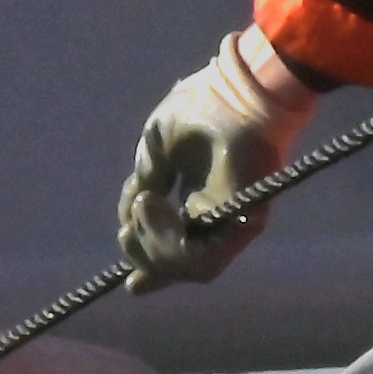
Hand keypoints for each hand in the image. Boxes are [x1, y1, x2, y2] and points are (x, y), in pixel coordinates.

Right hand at [120, 30, 320, 289]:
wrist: (236, 91)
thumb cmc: (200, 108)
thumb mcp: (156, 149)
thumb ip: (145, 182)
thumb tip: (129, 219)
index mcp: (200, 200)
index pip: (176, 247)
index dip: (150, 267)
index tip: (131, 282)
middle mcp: (218, 217)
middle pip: (178, 265)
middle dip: (143, 257)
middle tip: (127, 229)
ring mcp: (233, 222)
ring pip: (187, 267)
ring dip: (152, 245)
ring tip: (145, 203)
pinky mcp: (245, 222)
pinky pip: (202, 258)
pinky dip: (169, 242)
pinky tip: (156, 204)